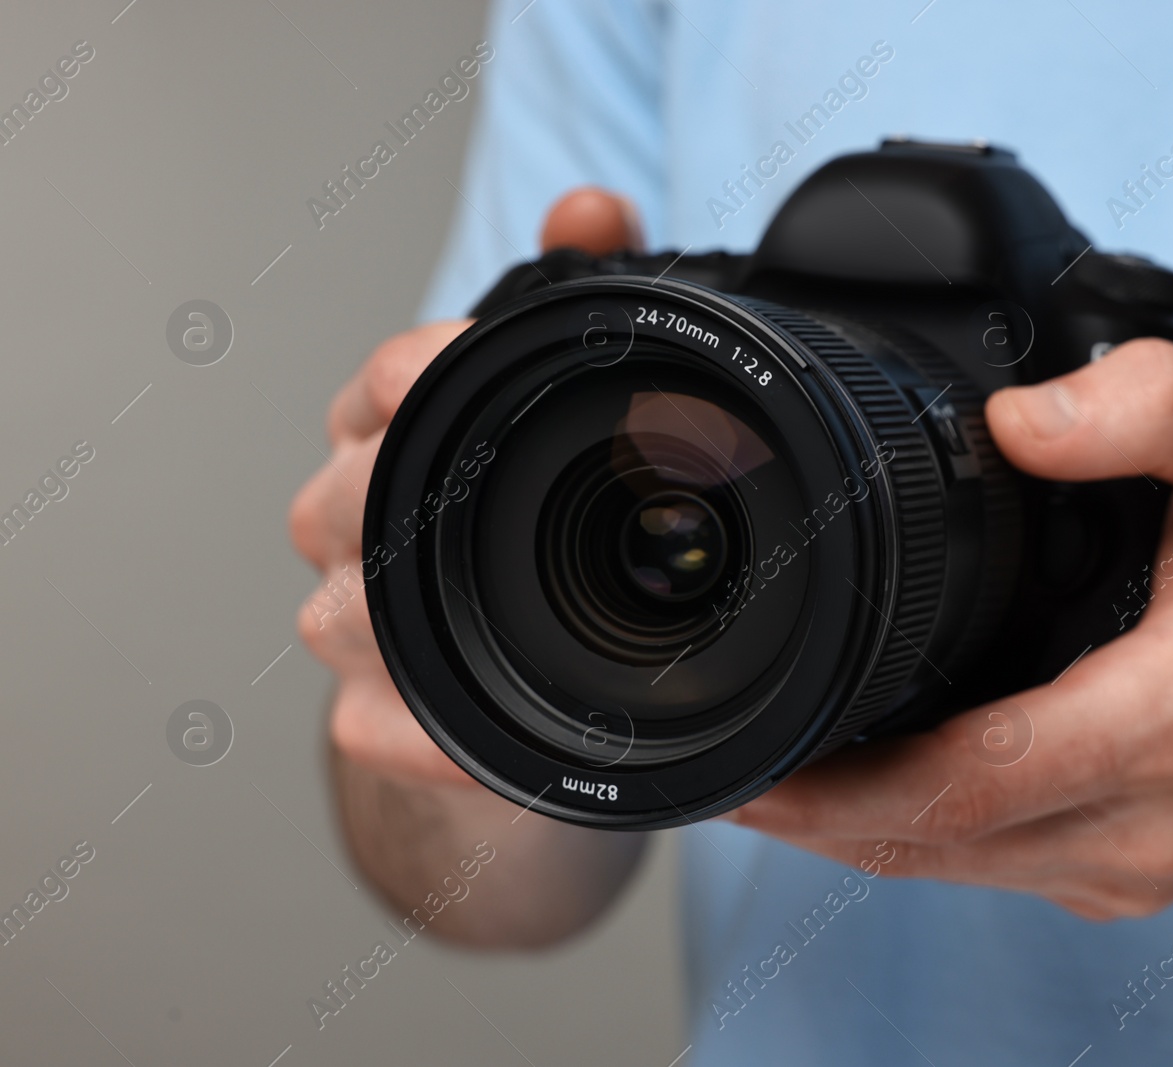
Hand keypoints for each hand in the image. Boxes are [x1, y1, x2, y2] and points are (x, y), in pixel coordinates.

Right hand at [291, 187, 643, 784]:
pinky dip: (434, 731)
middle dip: (428, 496)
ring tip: (524, 613)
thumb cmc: (546, 518)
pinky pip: (374, 724)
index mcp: (393, 427)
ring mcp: (351, 624)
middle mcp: (353, 518)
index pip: (388, 381)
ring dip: (424, 612)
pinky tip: (499, 719)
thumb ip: (582, 288)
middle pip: (344, 495)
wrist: (535, 671)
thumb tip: (592, 208)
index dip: (434, 376)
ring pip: (339, 612)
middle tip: (541, 511)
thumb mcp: (571, 399)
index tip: (496, 385)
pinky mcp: (373, 717)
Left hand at [732, 340, 1172, 921]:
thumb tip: (1016, 419)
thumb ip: (1152, 406)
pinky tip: (864, 789)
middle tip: (716, 760)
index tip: (743, 765)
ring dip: (849, 829)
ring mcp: (1136, 865)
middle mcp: (1146, 821)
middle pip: (932, 840)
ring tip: (765, 772)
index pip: (965, 782)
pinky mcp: (1129, 877)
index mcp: (1170, 722)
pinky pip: (990, 866)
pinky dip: (913, 834)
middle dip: (810, 813)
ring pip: (951, 866)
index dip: (837, 786)